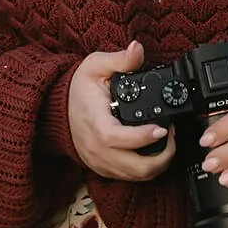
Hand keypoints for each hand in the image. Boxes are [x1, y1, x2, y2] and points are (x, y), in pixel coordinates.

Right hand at [68, 40, 176, 180]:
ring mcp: (99, 161)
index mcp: (94, 122)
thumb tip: (137, 49)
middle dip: (161, 157)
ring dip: (157, 164)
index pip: (116, 138)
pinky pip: (128, 177)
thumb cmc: (78, 88)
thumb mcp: (95, 66)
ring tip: (166, 141)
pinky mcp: (102, 168)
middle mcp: (96, 148)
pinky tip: (153, 150)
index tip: (162, 129)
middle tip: (171, 134)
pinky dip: (145, 169)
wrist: (57, 109)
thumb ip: (119, 59)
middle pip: (133, 167)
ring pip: (134, 176)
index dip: (142, 138)